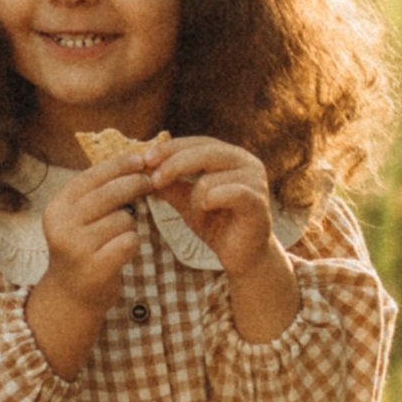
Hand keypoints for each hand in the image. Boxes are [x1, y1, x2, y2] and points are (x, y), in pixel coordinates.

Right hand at [38, 159, 149, 304]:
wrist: (70, 296)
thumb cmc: (82, 249)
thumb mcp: (77, 218)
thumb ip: (96, 193)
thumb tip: (134, 162)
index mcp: (57, 208)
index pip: (91, 176)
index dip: (119, 165)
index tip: (141, 159)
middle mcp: (63, 226)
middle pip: (111, 193)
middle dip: (135, 184)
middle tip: (150, 183)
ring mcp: (77, 248)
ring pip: (124, 219)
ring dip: (130, 225)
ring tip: (117, 237)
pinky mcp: (95, 268)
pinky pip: (130, 241)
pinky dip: (132, 243)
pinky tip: (122, 251)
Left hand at [141, 137, 273, 276]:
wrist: (243, 258)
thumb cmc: (217, 226)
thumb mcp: (187, 201)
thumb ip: (170, 184)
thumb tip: (142, 168)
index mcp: (230, 156)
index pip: (198, 142)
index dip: (171, 148)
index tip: (145, 159)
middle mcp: (246, 162)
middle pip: (205, 151)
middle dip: (174, 164)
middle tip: (154, 180)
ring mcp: (256, 181)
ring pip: (211, 178)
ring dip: (195, 198)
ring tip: (198, 215)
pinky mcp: (259, 202)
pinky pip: (233, 192)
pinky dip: (213, 199)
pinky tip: (206, 206)